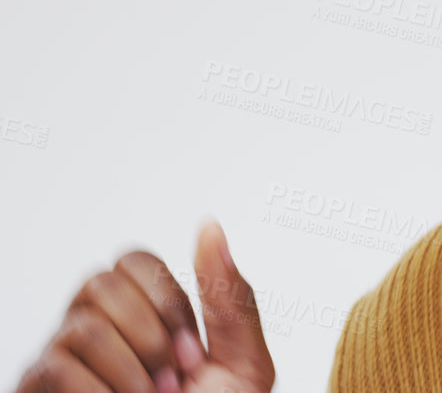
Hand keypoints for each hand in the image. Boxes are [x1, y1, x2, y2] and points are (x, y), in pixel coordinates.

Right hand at [15, 221, 274, 392]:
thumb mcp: (242, 366)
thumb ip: (229, 297)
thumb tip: (209, 225)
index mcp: (143, 314)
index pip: (134, 261)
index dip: (169, 301)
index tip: (194, 352)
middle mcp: (94, 328)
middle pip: (102, 283)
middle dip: (151, 335)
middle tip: (175, 381)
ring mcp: (60, 361)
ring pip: (82, 326)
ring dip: (131, 373)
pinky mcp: (39, 389)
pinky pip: (54, 365)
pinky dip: (99, 392)